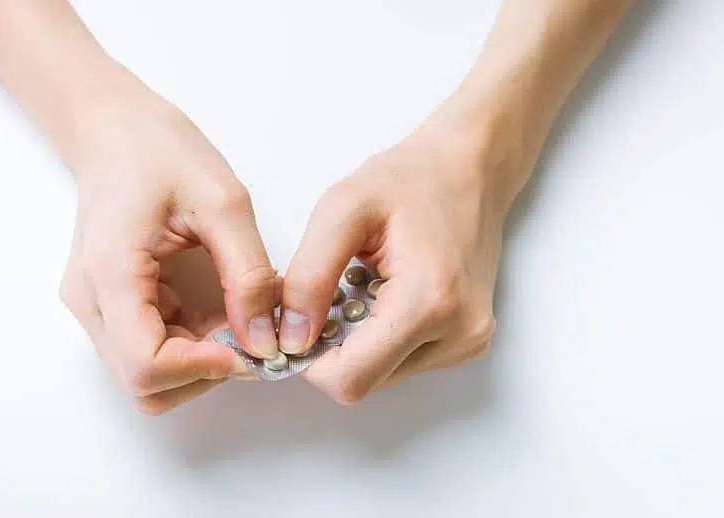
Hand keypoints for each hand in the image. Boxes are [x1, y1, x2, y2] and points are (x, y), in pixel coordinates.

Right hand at [58, 86, 279, 414]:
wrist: (113, 130)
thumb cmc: (160, 150)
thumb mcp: (224, 203)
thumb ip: (249, 275)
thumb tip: (266, 339)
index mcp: (111, 273)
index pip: (146, 365)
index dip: (205, 369)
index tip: (251, 346)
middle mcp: (91, 302)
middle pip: (144, 384)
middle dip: (205, 371)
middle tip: (250, 335)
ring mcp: (95, 307)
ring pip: (146, 377)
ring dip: (199, 363)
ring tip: (236, 318)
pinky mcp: (109, 306)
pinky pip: (149, 349)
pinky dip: (189, 346)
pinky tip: (215, 309)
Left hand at [278, 104, 530, 403]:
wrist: (471, 168)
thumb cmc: (411, 179)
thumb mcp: (342, 209)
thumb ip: (310, 276)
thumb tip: (291, 338)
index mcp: (429, 301)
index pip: (351, 378)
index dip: (309, 361)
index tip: (294, 323)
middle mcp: (458, 333)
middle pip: (364, 382)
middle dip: (331, 348)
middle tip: (323, 295)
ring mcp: (467, 342)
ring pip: (381, 376)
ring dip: (355, 342)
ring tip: (358, 287)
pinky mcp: (468, 341)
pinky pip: (402, 361)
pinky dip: (378, 337)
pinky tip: (380, 294)